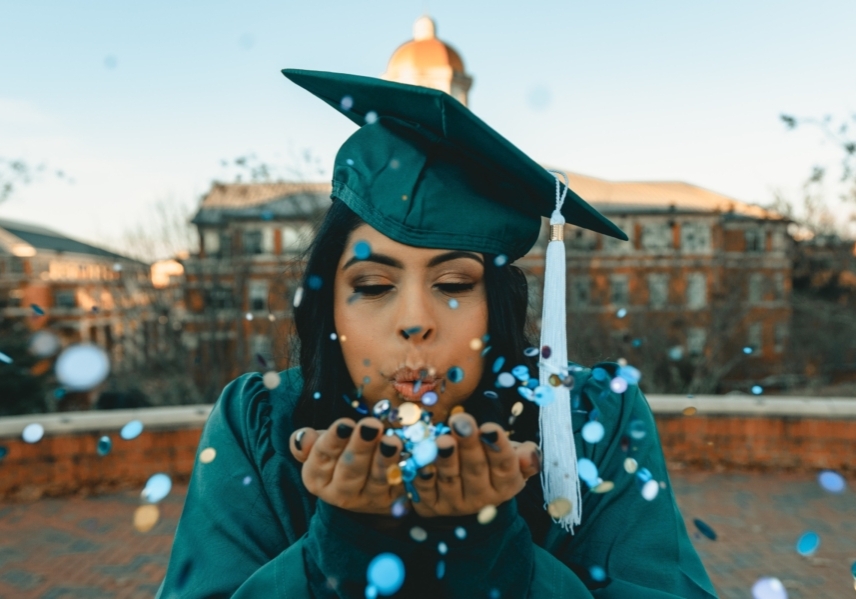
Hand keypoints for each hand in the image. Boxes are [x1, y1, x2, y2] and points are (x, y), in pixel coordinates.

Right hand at [289, 417, 404, 514]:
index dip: (333, 441)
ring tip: (392, 441)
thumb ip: (308, 442)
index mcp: (317, 478)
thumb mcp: (320, 447)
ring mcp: (368, 500)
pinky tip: (412, 454)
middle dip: (361, 448)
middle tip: (371, 426)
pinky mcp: (393, 501)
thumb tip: (303, 437)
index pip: (322, 459)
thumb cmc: (338, 454)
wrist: (362, 484)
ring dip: (385, 460)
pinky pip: (401, 485)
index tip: (345, 423)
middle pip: (350, 471)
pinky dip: (407, 470)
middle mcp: (340, 494)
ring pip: (377, 480)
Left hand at [410, 413, 539, 517]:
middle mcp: (482, 498)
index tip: (489, 428)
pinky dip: (423, 475)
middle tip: (462, 423)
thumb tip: (528, 454)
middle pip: (475, 469)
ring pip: (450, 478)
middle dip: (468, 445)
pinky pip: (425, 489)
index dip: (497, 447)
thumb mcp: (513, 462)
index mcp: (506, 485)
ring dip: (445, 459)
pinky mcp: (431, 505)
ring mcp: (455, 503)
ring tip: (442, 440)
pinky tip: (420, 460)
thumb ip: (525, 457)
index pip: (504, 465)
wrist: (466, 500)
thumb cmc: (491, 468)